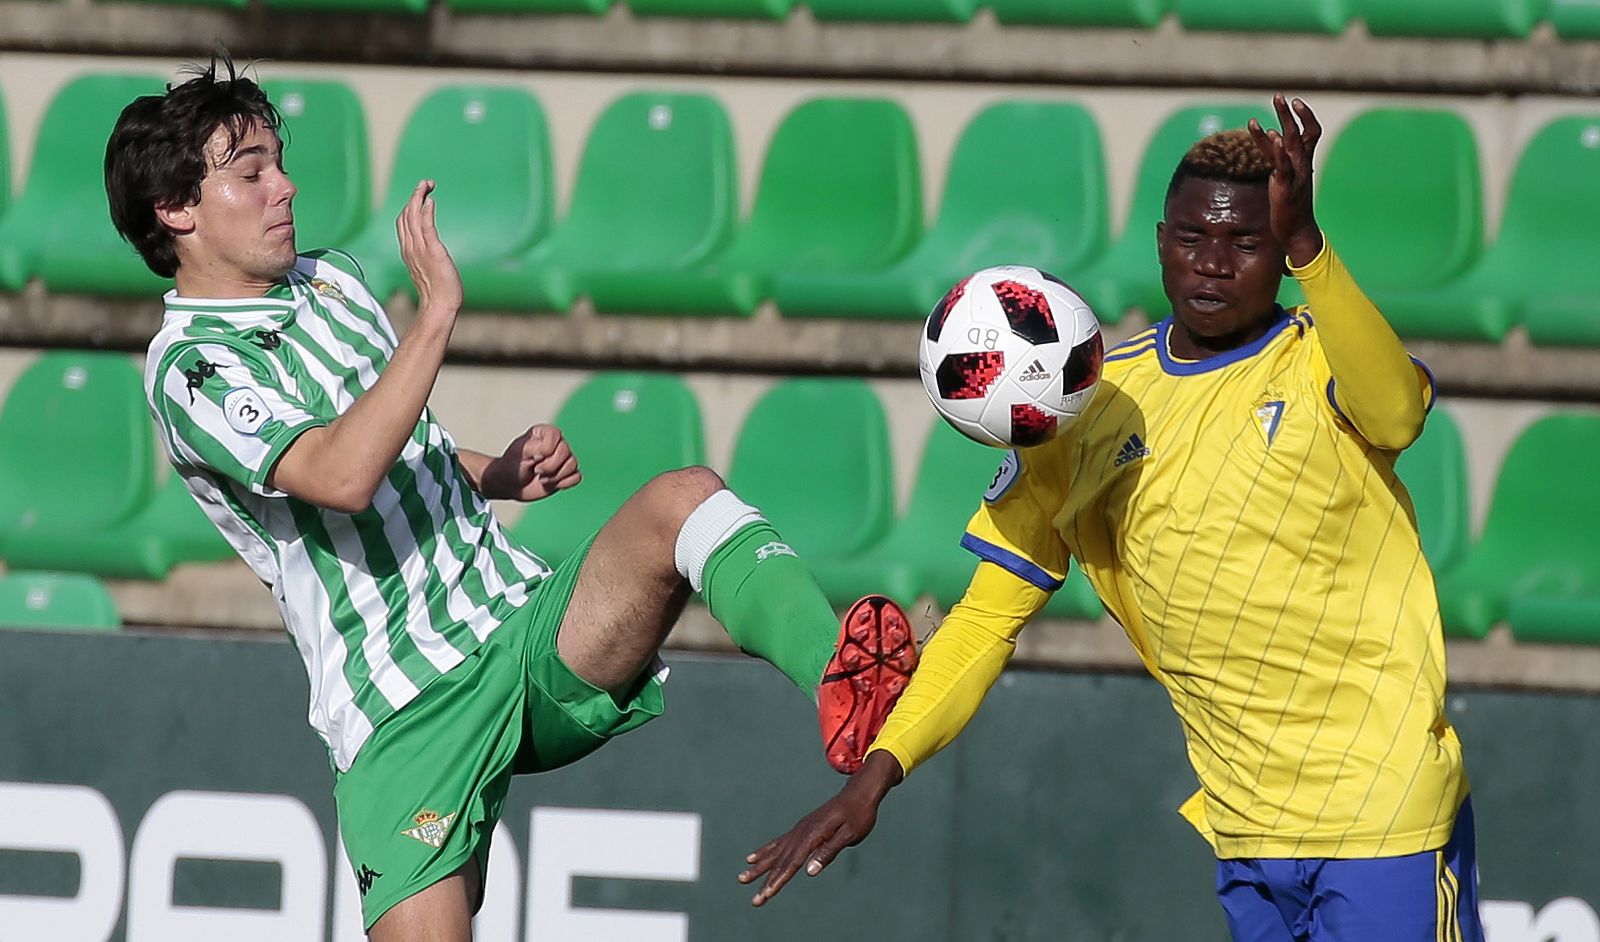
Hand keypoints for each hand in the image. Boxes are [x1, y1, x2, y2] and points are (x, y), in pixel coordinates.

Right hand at [396, 180, 462, 315]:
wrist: (439, 306)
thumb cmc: (438, 292)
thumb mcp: (428, 269)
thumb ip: (426, 256)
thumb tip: (431, 250)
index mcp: (408, 251)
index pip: (403, 222)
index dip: (410, 205)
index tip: (420, 195)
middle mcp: (410, 247)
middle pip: (406, 215)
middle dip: (414, 196)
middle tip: (425, 183)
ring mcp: (420, 249)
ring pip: (413, 217)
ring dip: (418, 198)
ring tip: (426, 185)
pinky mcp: (433, 252)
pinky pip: (426, 227)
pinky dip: (426, 212)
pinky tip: (430, 201)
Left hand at [482, 425, 580, 501]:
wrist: (510, 485)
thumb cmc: (511, 466)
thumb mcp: (518, 454)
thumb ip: (533, 448)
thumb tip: (548, 452)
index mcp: (544, 433)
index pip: (556, 435)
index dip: (547, 449)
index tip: (533, 457)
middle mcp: (556, 444)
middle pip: (566, 452)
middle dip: (550, 466)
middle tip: (536, 471)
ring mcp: (562, 459)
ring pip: (573, 465)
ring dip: (555, 476)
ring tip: (541, 478)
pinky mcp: (566, 474)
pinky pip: (576, 477)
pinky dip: (563, 483)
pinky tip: (550, 483)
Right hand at [738, 750, 902, 906]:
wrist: (858, 793)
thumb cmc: (858, 815)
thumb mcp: (849, 834)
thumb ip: (829, 852)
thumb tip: (809, 871)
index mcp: (813, 835)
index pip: (792, 863)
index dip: (778, 881)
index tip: (765, 895)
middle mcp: (801, 832)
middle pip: (780, 861)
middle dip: (766, 882)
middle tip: (755, 901)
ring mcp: (799, 830)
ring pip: (775, 853)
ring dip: (759, 867)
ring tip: (742, 878)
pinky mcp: (801, 829)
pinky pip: (778, 843)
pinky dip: (764, 852)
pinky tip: (752, 858)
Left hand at [1248, 94, 1324, 266]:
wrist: (1297, 232)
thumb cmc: (1290, 206)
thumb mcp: (1284, 178)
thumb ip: (1278, 160)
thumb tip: (1271, 140)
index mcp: (1304, 162)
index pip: (1311, 133)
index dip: (1305, 116)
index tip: (1294, 101)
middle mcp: (1302, 165)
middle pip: (1300, 132)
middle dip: (1289, 113)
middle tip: (1279, 96)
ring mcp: (1295, 175)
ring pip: (1293, 143)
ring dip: (1284, 122)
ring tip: (1274, 108)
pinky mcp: (1285, 187)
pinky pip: (1283, 165)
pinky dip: (1278, 150)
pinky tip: (1271, 135)